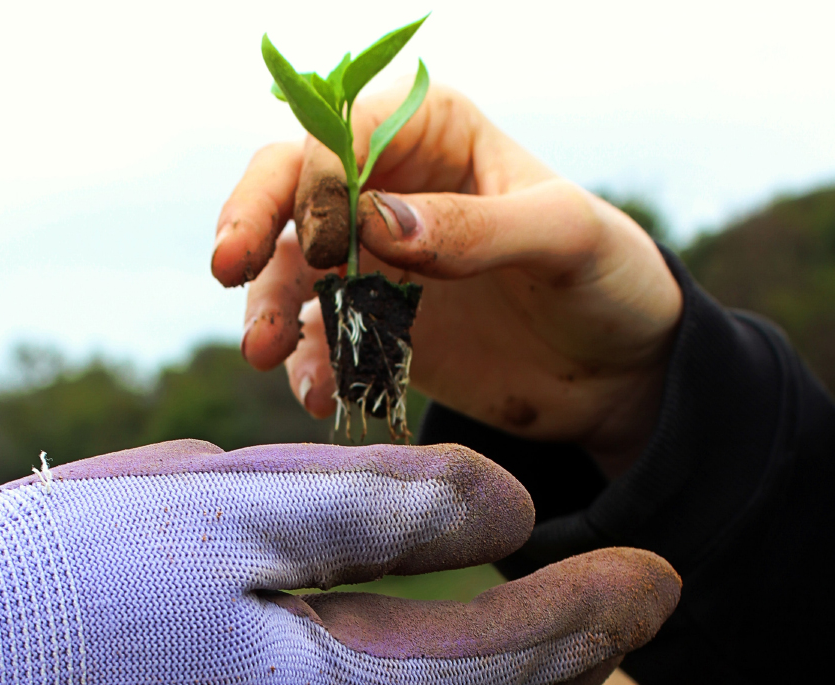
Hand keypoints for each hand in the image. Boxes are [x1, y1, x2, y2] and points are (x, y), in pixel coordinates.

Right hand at [212, 83, 682, 476]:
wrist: (615, 370)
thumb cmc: (607, 278)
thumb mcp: (563, 239)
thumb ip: (477, 228)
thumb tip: (380, 226)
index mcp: (435, 134)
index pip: (346, 133)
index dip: (321, 178)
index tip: (329, 241)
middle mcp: (390, 189)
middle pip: (292, 187)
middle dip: (253, 221)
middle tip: (226, 266)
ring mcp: (376, 262)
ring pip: (292, 268)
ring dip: (267, 306)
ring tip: (261, 351)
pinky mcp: (375, 326)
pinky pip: (320, 339)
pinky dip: (309, 365)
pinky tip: (319, 395)